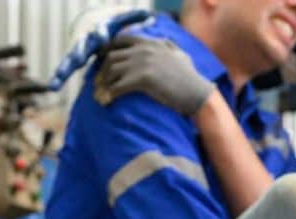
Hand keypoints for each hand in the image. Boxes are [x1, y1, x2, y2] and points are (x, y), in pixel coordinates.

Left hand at [93, 34, 215, 115]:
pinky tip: (108, 101)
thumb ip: (168, 46)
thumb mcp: (180, 54)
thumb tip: (164, 42)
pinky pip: (117, 86)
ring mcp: (143, 63)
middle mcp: (144, 49)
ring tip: (101, 95)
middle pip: (111, 57)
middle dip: (102, 71)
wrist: (197, 93)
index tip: (103, 64)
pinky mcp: (142, 78)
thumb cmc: (190, 78)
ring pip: (111, 71)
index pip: (120, 40)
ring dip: (103, 84)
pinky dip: (109, 94)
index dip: (107, 51)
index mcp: (150, 43)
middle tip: (99, 84)